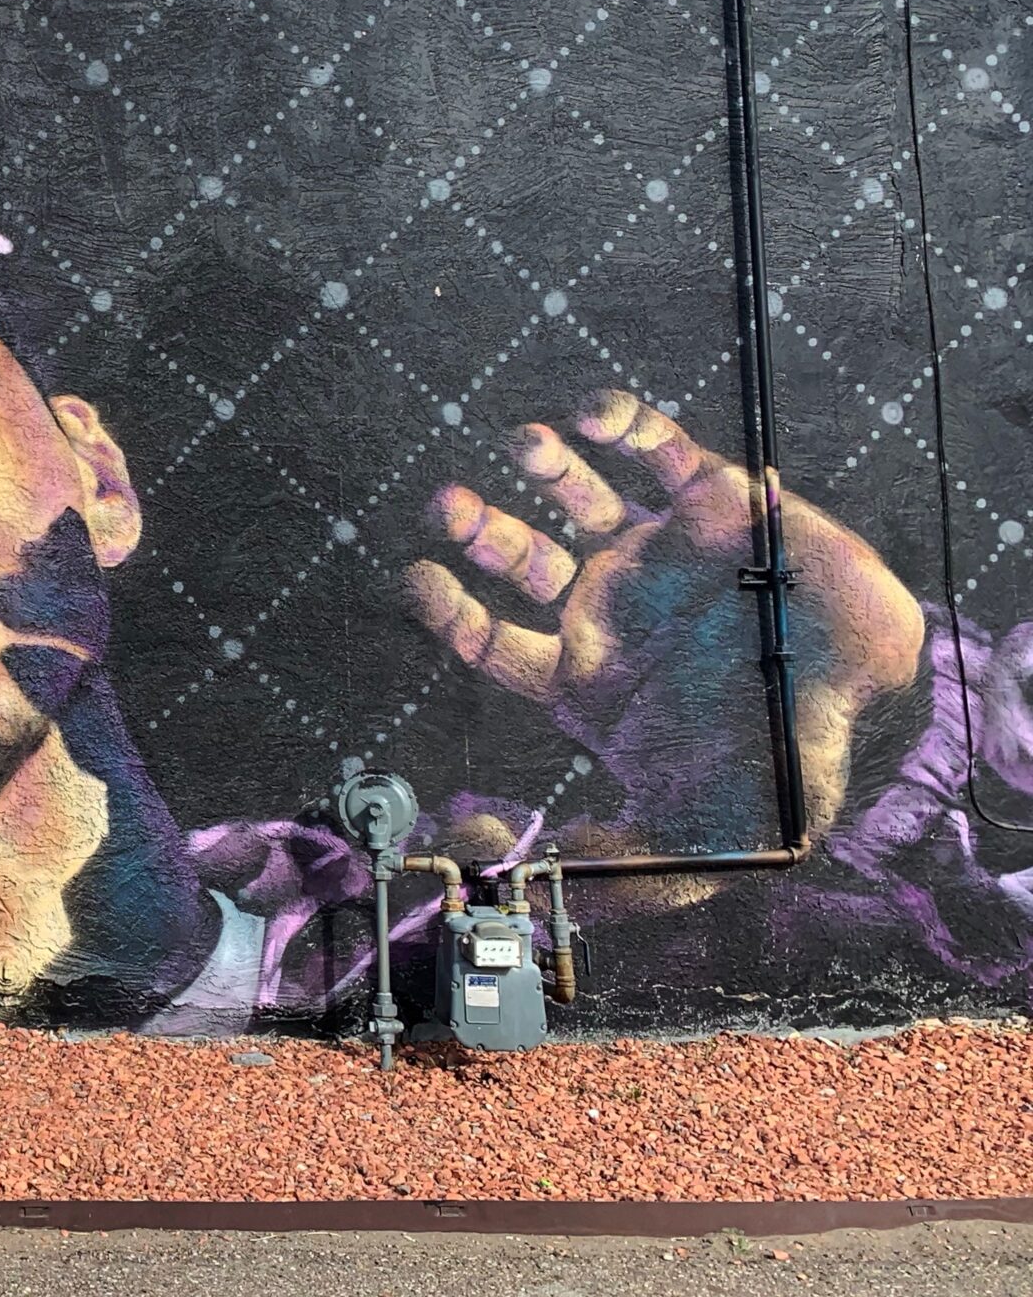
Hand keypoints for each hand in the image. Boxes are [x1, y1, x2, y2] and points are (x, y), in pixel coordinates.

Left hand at [403, 389, 921, 866]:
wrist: (877, 709)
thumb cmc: (776, 770)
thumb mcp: (685, 841)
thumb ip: (603, 866)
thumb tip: (518, 881)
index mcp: (588, 675)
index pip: (492, 640)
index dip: (450, 610)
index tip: (418, 578)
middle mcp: (610, 606)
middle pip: (519, 559)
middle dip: (480, 529)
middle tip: (449, 506)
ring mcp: (657, 552)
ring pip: (578, 495)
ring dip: (545, 465)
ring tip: (525, 444)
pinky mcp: (713, 504)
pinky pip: (659, 449)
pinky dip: (625, 425)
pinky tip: (596, 415)